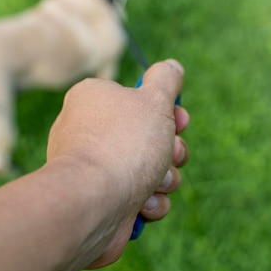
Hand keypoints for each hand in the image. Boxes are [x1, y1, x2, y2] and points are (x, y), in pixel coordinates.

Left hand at [46, 59, 189, 267]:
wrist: (95, 201)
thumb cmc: (124, 144)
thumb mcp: (154, 100)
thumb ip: (166, 80)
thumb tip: (171, 66)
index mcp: (94, 99)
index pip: (139, 100)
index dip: (168, 113)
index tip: (180, 122)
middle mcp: (89, 132)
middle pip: (150, 138)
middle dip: (171, 151)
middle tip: (173, 154)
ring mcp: (96, 169)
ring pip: (150, 171)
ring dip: (164, 179)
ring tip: (156, 184)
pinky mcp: (102, 201)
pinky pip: (139, 198)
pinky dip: (149, 202)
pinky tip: (144, 204)